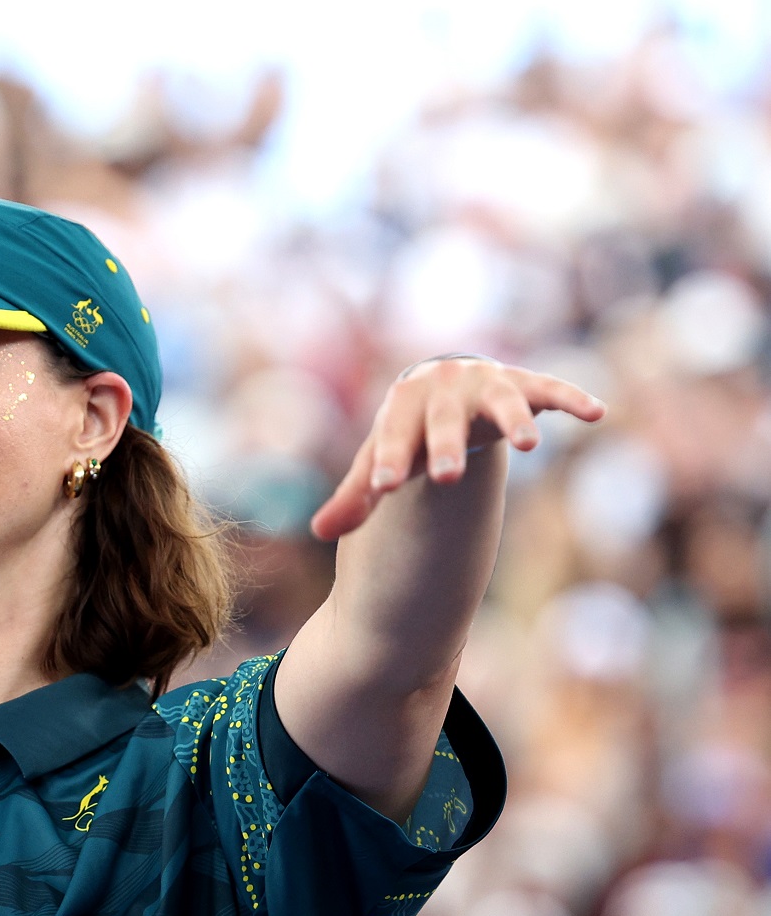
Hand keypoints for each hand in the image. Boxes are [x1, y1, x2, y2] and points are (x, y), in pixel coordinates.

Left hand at [308, 358, 604, 541]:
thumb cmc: (407, 431)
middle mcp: (442, 390)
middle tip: (445, 479)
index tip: (382, 489)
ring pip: (500, 402)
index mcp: (401, 408)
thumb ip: (356, 496)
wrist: (440, 382)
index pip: (392, 438)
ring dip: (514, 419)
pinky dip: (571, 398)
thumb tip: (319, 533)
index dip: (388, 463)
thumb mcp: (382, 457)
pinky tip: (597, 413)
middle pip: (442, 422)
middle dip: (445, 448)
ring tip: (528, 445)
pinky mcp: (524, 383)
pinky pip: (550, 389)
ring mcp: (486, 385)